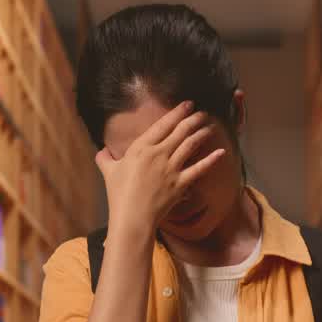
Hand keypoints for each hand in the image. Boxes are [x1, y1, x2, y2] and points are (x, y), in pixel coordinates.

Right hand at [95, 101, 225, 236]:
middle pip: (180, 131)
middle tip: (202, 113)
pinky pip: (199, 169)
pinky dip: (211, 160)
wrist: (132, 217)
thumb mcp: (109, 172)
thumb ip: (105, 159)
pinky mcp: (180, 183)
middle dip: (193, 119)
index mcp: (141, 148)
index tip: (187, 104)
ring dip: (202, 134)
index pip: (162, 125)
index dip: (176, 113)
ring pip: (191, 145)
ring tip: (210, 127)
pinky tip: (221, 152)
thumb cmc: (119, 195)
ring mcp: (171, 168)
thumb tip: (101, 152)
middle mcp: (158, 154)